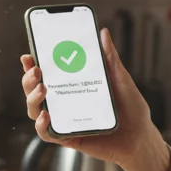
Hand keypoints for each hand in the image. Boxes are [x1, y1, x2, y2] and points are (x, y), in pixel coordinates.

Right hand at [20, 28, 166, 170]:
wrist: (141, 137)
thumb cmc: (132, 109)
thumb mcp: (120, 79)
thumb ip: (110, 58)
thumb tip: (103, 33)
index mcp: (73, 85)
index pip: (47, 74)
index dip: (32, 65)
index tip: (28, 55)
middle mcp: (64, 102)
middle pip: (34, 90)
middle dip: (28, 79)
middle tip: (37, 70)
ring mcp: (64, 120)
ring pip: (35, 110)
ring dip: (32, 99)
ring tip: (42, 89)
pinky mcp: (68, 138)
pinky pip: (47, 134)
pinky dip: (41, 125)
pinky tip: (46, 116)